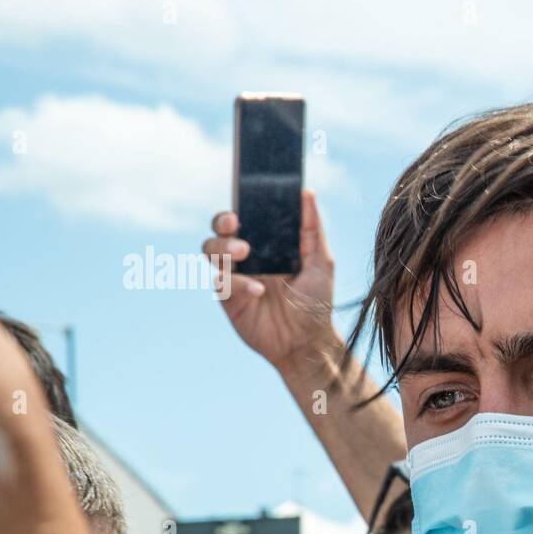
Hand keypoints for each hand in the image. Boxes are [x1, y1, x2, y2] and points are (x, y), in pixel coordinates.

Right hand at [203, 189, 336, 367]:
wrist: (307, 342)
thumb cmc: (316, 301)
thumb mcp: (321, 262)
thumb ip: (312, 228)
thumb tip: (307, 191)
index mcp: (268, 243)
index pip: (247, 216)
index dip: (239, 204)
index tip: (243, 198)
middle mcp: (247, 256)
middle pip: (220, 229)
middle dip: (222, 222)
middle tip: (236, 223)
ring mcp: (235, 275)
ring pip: (211, 250)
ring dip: (224, 247)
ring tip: (244, 252)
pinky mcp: (228, 298)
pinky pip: (222, 282)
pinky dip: (238, 282)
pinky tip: (258, 290)